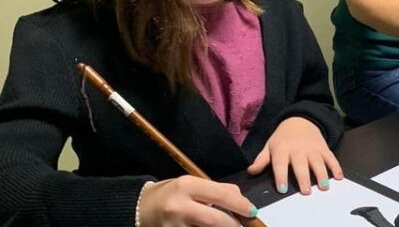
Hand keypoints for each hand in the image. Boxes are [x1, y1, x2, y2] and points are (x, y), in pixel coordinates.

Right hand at [138, 175, 256, 226]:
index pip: (221, 194)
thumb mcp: (189, 184)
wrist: (138, 208)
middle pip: (216, 220)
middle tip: (246, 225)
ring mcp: (174, 226)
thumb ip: (213, 189)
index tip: (252, 211)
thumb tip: (239, 198)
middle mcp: (180, 206)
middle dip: (235, 225)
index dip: (240, 204)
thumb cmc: (169, 193)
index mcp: (187, 186)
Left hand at [246, 116, 342, 195]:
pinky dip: (336, 166)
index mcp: (282, 149)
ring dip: (321, 174)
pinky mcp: (323, 147)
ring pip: (317, 162)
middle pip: (301, 164)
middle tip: (306, 191)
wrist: (300, 119)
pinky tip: (339, 176)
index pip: (280, 164)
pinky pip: (331, 157)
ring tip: (324, 186)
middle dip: (303, 178)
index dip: (281, 176)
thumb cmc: (283, 137)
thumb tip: (251, 172)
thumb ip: (261, 160)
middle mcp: (297, 149)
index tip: (282, 189)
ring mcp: (312, 148)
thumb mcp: (269, 145)